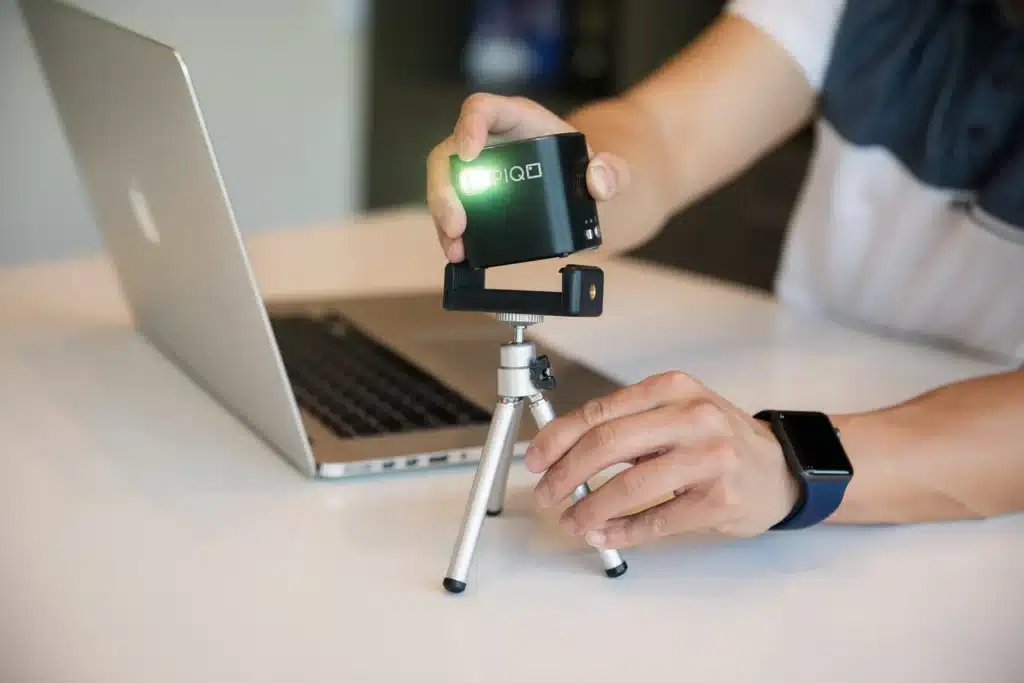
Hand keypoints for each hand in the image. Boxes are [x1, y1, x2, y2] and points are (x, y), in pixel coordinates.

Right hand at [426, 93, 629, 261]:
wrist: (583, 190)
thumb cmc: (588, 169)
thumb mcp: (610, 167)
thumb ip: (613, 171)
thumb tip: (598, 182)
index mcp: (518, 119)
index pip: (482, 109)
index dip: (469, 126)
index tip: (469, 153)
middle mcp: (489, 140)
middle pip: (450, 152)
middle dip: (446, 188)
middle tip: (457, 223)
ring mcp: (478, 169)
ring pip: (445, 183)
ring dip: (443, 215)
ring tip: (456, 247)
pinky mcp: (474, 196)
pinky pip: (453, 209)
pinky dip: (450, 233)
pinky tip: (458, 253)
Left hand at [523, 371, 800, 548]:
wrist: (779, 467)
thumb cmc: (717, 440)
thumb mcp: (675, 413)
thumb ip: (627, 425)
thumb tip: (563, 452)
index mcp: (672, 389)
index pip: (600, 411)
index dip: (558, 438)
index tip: (536, 459)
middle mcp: (692, 418)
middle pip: (608, 444)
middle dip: (565, 474)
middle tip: (547, 494)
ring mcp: (709, 459)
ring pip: (629, 486)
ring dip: (590, 509)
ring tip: (573, 521)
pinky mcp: (720, 500)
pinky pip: (657, 520)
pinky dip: (622, 532)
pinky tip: (604, 535)